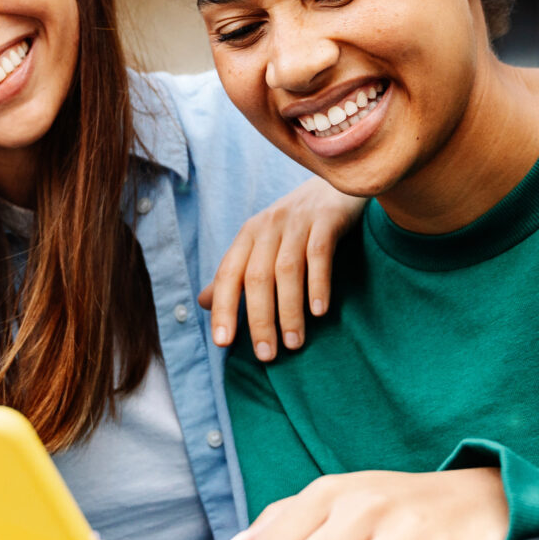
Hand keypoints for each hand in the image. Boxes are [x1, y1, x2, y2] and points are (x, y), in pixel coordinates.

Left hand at [200, 178, 365, 360]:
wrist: (335, 184)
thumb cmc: (294, 224)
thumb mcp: (260, 244)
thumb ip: (235, 274)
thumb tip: (203, 303)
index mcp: (248, 235)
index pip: (229, 274)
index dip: (224, 308)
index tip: (223, 343)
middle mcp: (268, 226)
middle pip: (257, 277)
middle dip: (259, 319)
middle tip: (266, 355)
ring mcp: (298, 222)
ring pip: (287, 269)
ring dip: (289, 310)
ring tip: (294, 343)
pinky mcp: (327, 220)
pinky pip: (319, 254)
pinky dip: (318, 283)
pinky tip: (319, 311)